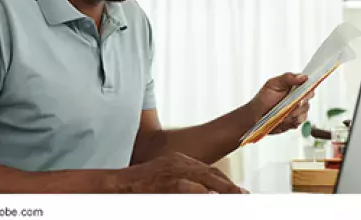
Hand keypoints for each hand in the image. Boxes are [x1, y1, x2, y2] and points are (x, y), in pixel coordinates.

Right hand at [116, 152, 247, 193]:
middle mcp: (179, 163)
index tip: (237, 191)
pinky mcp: (169, 183)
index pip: (208, 170)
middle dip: (229, 186)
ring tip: (237, 198)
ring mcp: (174, 172)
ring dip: (223, 190)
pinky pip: (191, 188)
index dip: (224, 183)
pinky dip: (204, 193)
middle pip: (211, 173)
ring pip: (205, 179)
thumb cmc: (139, 186)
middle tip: (243, 196)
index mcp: (179, 161)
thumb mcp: (165, 177)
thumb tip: (205, 194)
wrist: (117, 185)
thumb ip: (185, 182)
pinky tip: (214, 199)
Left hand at [248, 72, 314, 134]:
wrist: (256, 115)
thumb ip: (287, 78)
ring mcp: (298, 109)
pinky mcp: (296, 119)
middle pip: (308, 98)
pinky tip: (284, 118)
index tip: (302, 91)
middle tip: (289, 103)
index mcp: (294, 85)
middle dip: (299, 101)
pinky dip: (292, 120)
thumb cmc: (263, 98)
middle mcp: (298, 96)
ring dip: (294, 112)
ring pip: (305, 110)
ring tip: (282, 112)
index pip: (308, 84)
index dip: (308, 87)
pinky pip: (300, 121)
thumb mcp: (273, 84)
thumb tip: (302, 77)